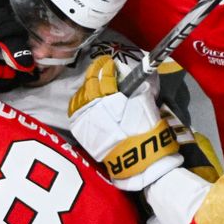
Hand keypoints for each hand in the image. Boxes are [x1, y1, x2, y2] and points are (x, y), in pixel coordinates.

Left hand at [69, 56, 182, 189]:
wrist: (138, 161)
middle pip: (90, 83)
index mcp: (113, 99)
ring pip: (80, 95)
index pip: (106, 75)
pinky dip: (79, 100)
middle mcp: (95, 107)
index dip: (108, 66)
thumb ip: (141, 86)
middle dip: (95, 71)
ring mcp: (86, 119)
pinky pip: (75, 110)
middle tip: (100, 65)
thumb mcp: (147, 104)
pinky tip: (84, 98)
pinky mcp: (81, 131)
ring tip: (92, 80)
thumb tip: (140, 73)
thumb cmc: (147, 132)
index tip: (111, 62)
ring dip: (86, 85)